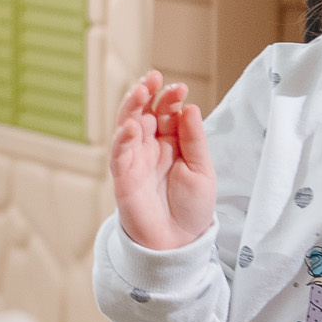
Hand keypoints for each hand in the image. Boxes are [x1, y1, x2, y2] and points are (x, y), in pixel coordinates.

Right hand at [110, 71, 215, 251]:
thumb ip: (194, 140)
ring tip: (140, 91)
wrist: (179, 243)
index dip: (170, 98)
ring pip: (126, 126)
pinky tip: (131, 126)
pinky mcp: (123, 176)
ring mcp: (134, 159)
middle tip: (153, 78)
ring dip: (131, 108)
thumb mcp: (203, 170)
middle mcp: (150, 146)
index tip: (179, 88)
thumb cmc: (191, 207)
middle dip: (147, 94)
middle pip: (144, 112)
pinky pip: (119, 154)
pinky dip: (123, 139)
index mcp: (170, 142)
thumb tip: (189, 108)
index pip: (166, 112)